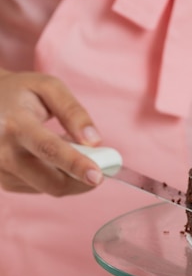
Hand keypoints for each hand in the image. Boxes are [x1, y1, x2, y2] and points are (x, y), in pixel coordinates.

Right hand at [0, 69, 103, 194]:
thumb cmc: (19, 93)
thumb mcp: (47, 88)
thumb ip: (73, 111)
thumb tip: (94, 141)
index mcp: (15, 124)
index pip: (49, 149)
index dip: (76, 164)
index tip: (97, 176)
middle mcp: (3, 151)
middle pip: (51, 181)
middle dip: (81, 182)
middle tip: (98, 172)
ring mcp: (0, 170)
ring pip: (48, 187)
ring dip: (67, 176)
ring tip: (65, 150)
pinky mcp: (3, 182)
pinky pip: (39, 188)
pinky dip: (54, 176)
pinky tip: (48, 158)